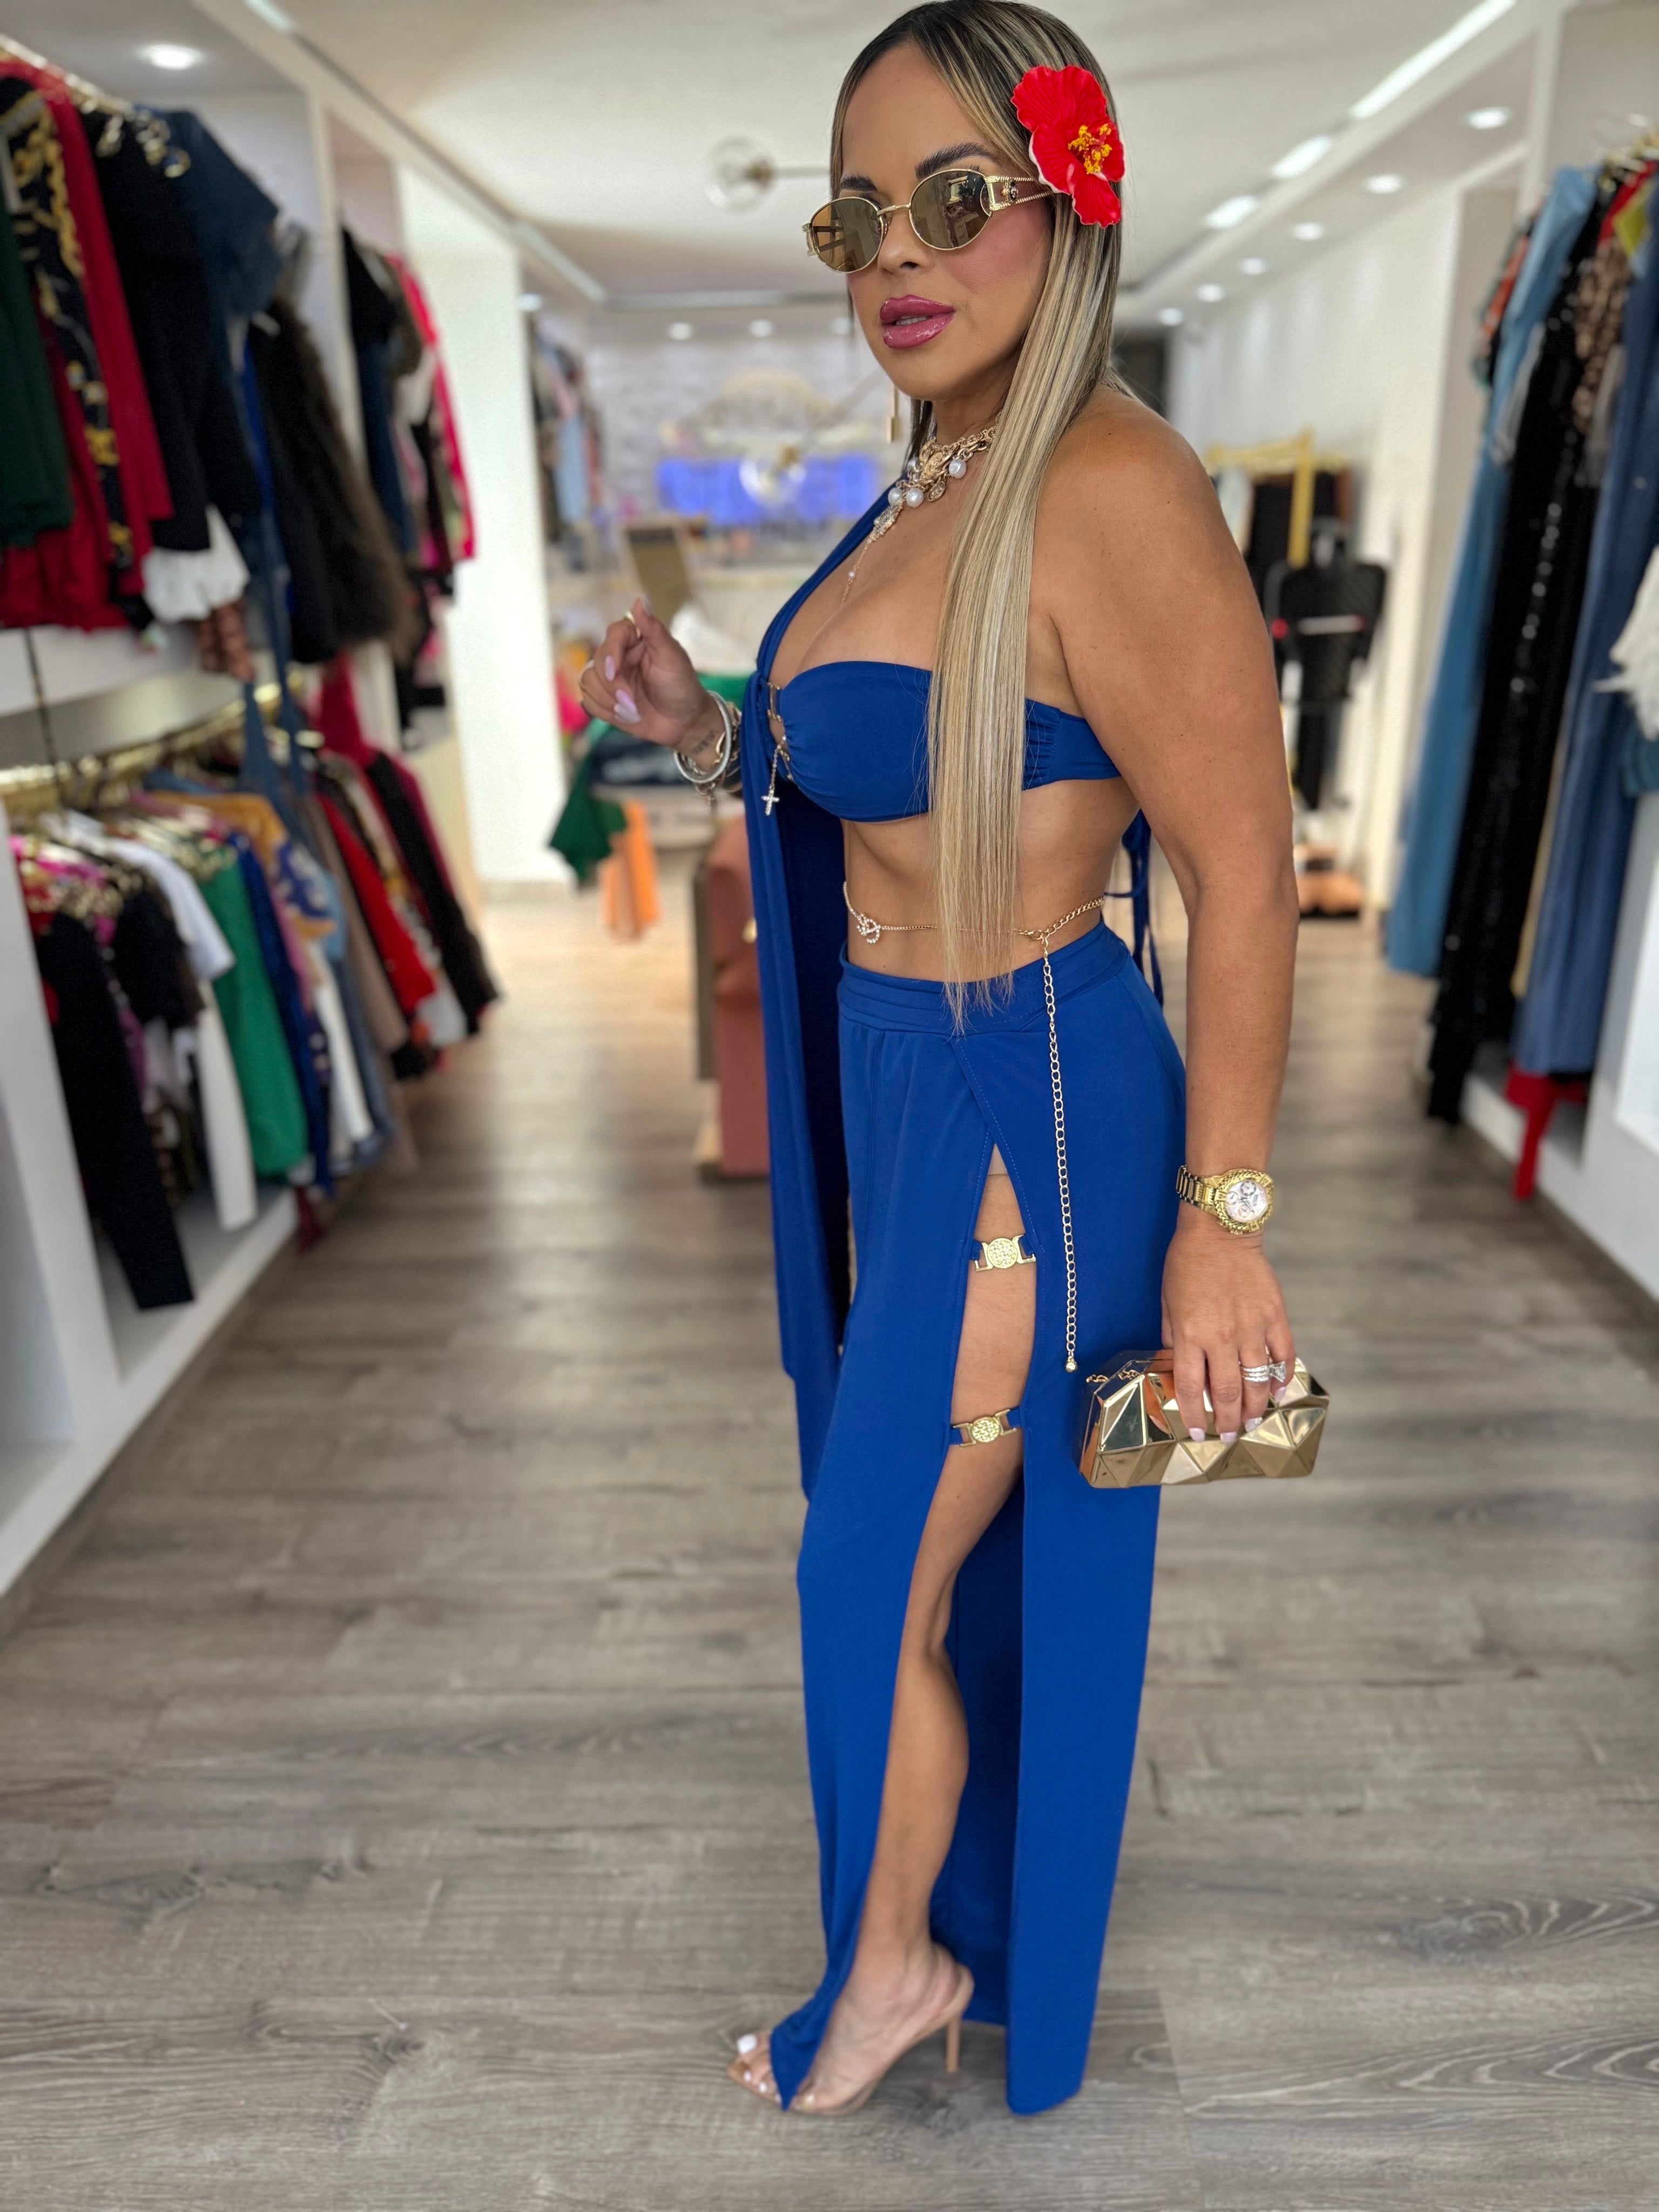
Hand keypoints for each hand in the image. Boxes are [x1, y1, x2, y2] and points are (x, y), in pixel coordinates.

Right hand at [577, 598, 718, 750]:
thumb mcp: (672, 657)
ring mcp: (610, 678)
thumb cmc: (681, 686)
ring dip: (608, 701)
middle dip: (613, 687)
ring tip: (633, 712)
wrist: (684, 722)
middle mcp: (619, 656)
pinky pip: (589, 702)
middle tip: (633, 703)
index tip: (616, 672)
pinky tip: (626, 716)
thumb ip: (654, 629)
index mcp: (636, 641)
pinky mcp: (605, 699)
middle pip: (596, 661)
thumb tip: (639, 600)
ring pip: (587, 681)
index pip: (613, 634)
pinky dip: (605, 712)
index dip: (610, 653)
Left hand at [1160, 1211, 1294, 1442]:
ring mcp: (1251, 1327)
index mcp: (1190, 1334)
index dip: (1195, 1418)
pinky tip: (1277, 1392)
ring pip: (1257, 1380)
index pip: (1192, 1389)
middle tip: (1231, 1436)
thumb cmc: (1187, 1262)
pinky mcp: (1274, 1315)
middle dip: (1229, 1421)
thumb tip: (1178, 1368)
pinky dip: (1281, 1377)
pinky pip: (1282, 1355)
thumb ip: (1173, 1337)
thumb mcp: (1167, 1302)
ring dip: (1256, 1407)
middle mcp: (1221, 1337)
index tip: (1198, 1433)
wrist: (1219, 1228)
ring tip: (1254, 1422)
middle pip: (1227, 1392)